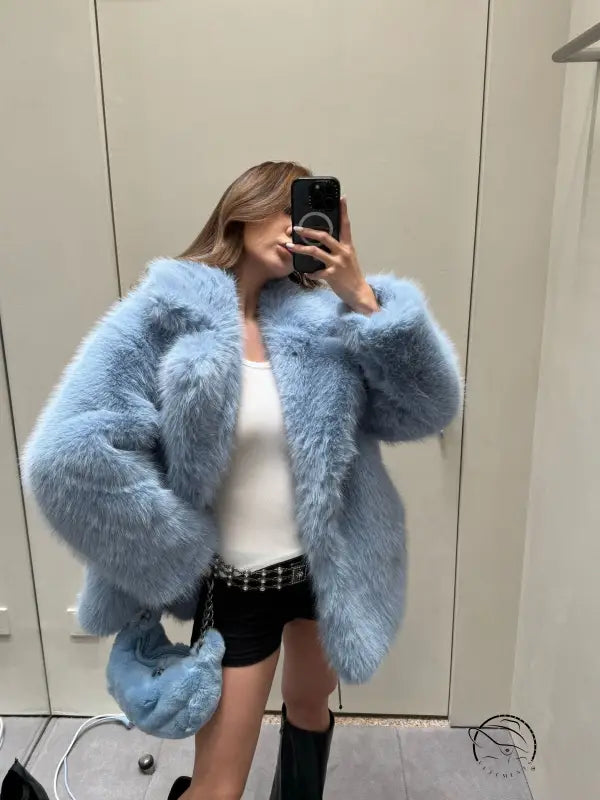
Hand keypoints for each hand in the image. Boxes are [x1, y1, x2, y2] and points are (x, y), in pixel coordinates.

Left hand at [286, 196, 378, 311]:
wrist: (359, 293)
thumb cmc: (351, 275)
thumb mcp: (348, 258)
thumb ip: (339, 248)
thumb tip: (325, 239)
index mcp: (347, 246)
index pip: (346, 225)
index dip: (344, 211)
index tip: (342, 197)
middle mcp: (343, 252)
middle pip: (324, 236)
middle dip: (308, 231)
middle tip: (296, 228)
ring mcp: (338, 263)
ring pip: (315, 252)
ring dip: (300, 248)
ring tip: (289, 246)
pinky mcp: (333, 275)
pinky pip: (316, 272)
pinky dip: (309, 271)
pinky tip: (305, 272)